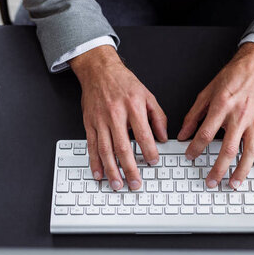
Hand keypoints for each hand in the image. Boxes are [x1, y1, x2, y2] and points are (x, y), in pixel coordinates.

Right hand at [70, 45, 167, 190]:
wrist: (99, 70)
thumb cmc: (124, 83)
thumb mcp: (147, 95)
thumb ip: (158, 117)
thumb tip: (164, 138)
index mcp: (133, 107)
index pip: (143, 135)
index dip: (149, 151)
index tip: (153, 162)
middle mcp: (115, 114)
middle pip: (122, 147)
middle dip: (129, 169)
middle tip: (135, 183)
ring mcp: (100, 120)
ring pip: (105, 150)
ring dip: (111, 170)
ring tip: (117, 184)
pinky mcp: (89, 123)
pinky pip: (91, 146)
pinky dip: (94, 162)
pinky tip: (99, 173)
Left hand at [177, 42, 253, 188]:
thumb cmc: (231, 78)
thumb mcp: (206, 93)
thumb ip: (193, 115)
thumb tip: (182, 134)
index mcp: (222, 107)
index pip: (205, 133)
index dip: (195, 148)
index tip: (189, 156)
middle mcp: (240, 116)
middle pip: (228, 149)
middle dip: (218, 169)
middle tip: (211, 182)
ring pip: (250, 152)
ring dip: (242, 171)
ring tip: (234, 184)